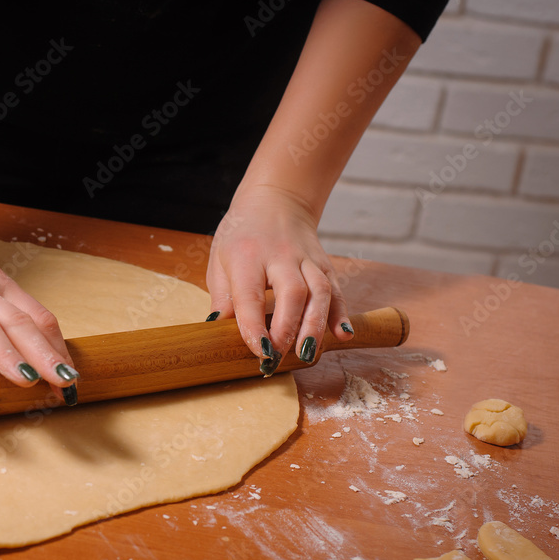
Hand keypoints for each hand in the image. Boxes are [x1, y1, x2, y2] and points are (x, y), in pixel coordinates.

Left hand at [206, 184, 352, 373]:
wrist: (275, 200)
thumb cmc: (241, 235)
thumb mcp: (220, 260)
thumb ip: (222, 297)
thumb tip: (216, 331)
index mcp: (247, 255)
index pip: (251, 295)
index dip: (255, 326)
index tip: (259, 352)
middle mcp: (281, 256)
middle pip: (293, 294)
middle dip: (287, 330)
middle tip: (277, 359)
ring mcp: (307, 259)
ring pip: (320, 292)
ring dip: (315, 326)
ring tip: (307, 355)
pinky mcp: (325, 265)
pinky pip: (337, 290)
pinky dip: (341, 314)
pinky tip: (342, 335)